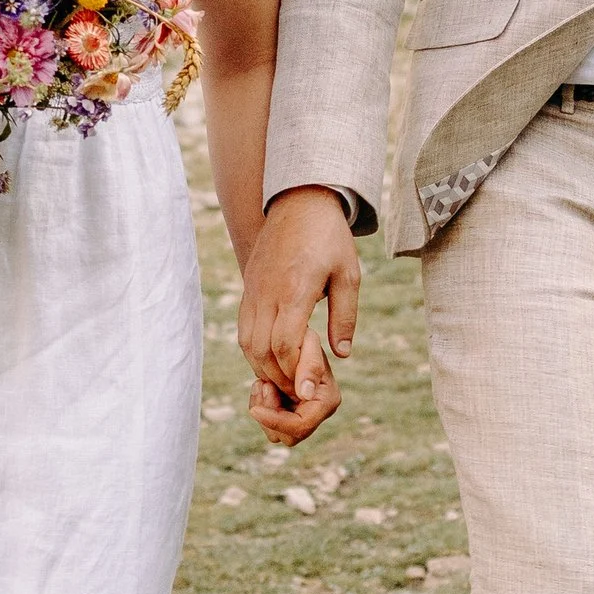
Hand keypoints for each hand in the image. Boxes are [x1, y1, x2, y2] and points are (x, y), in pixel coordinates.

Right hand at [239, 184, 358, 438]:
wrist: (300, 201)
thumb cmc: (330, 237)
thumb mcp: (349, 275)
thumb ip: (345, 316)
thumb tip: (340, 354)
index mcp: (295, 289)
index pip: (285, 342)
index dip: (294, 372)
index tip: (306, 392)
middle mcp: (267, 292)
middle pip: (261, 349)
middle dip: (278, 377)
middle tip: (298, 392)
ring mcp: (253, 290)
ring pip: (247, 342)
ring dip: (263, 366)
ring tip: (286, 379)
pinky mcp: (248, 288)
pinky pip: (244, 328)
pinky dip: (255, 350)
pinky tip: (272, 358)